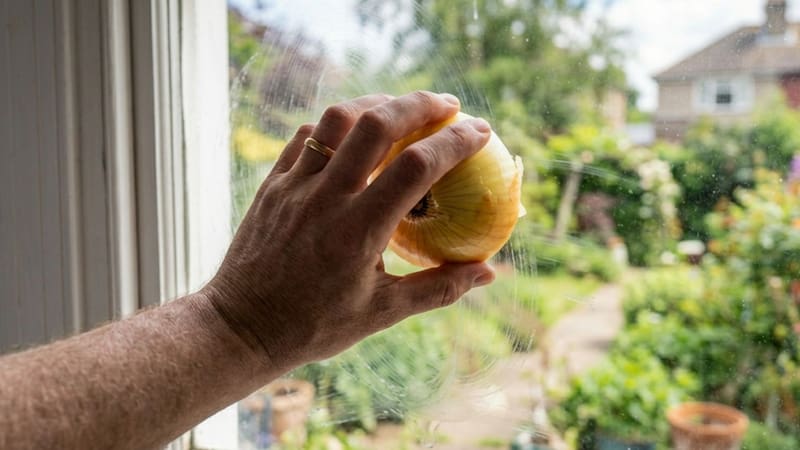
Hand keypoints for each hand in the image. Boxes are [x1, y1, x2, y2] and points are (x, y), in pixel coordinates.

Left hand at [203, 91, 495, 371]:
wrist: (240, 327)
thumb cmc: (314, 326)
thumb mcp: (382, 313)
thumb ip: (438, 288)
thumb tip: (487, 272)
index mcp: (359, 231)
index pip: (416, 168)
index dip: (455, 141)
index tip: (481, 130)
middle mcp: (326, 199)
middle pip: (377, 124)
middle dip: (420, 104)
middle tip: (449, 103)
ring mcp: (294, 186)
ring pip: (337, 119)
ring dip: (376, 104)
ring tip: (402, 109)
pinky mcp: (272, 184)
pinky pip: (306, 137)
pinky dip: (336, 124)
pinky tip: (354, 132)